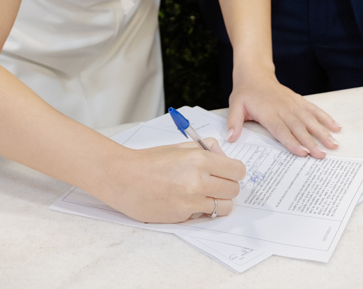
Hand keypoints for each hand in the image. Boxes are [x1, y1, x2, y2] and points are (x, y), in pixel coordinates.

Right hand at [104, 139, 245, 223]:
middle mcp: (198, 181)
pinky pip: (204, 215)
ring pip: (224, 207)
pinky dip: (201, 210)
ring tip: (205, 195)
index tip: (229, 172)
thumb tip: (223, 157)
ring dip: (219, 201)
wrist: (125, 179)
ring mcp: (191, 201)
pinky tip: (188, 200)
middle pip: (234, 189)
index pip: (237, 170)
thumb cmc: (150, 161)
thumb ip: (206, 149)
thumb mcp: (180, 146)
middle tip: (216, 183)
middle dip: (228, 186)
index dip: (234, 171)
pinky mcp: (182, 216)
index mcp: (199, 159)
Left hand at [226, 68, 340, 157]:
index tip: (303, 153)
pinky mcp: (299, 100)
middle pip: (298, 127)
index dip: (292, 141)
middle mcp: (283, 108)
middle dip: (311, 142)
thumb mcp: (235, 105)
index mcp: (268, 112)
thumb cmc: (245, 92)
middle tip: (323, 155)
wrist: (256, 73)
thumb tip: (230, 138)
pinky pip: (314, 109)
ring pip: (310, 119)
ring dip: (322, 131)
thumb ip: (234, 122)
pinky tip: (336, 127)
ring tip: (334, 143)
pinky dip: (325, 118)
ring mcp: (293, 104)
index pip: (281, 129)